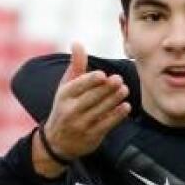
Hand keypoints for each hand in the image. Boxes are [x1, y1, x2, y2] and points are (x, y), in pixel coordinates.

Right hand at [42, 42, 129, 161]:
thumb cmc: (65, 106)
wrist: (58, 141)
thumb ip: (76, 65)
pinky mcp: (92, 135)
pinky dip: (117, 116)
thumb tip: (77, 43)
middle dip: (105, 89)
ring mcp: (81, 124)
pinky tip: (126, 107)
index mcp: (64, 95)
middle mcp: (71, 110)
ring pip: (100, 110)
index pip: (77, 86)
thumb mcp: (66, 86)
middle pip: (90, 98)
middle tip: (119, 80)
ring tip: (124, 89)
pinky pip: (106, 124)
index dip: (89, 81)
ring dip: (113, 100)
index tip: (102, 75)